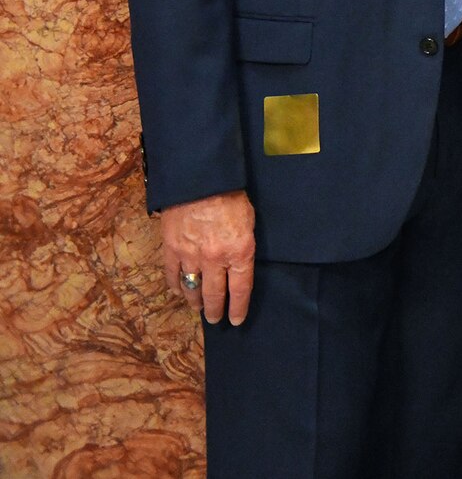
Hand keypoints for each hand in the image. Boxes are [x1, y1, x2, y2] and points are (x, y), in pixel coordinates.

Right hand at [159, 191, 256, 324]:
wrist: (201, 180)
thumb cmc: (232, 196)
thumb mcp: (250, 221)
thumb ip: (244, 245)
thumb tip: (240, 263)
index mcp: (240, 252)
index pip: (241, 289)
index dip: (238, 308)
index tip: (236, 320)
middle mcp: (216, 259)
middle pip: (215, 294)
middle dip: (216, 310)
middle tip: (216, 319)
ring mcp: (191, 256)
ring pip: (192, 289)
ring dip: (196, 301)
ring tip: (199, 307)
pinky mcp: (172, 250)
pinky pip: (173, 276)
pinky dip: (176, 286)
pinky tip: (179, 291)